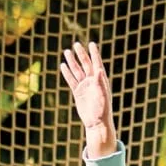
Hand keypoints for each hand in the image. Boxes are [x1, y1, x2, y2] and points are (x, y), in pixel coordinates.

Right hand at [59, 40, 117, 155]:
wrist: (96, 122)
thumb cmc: (103, 111)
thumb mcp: (103, 96)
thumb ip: (101, 83)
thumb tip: (100, 70)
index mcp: (101, 80)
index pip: (97, 63)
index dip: (94, 54)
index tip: (91, 44)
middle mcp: (92, 81)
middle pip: (86, 64)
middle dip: (81, 54)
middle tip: (76, 44)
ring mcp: (84, 86)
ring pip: (77, 71)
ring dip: (72, 62)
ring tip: (66, 51)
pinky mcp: (77, 92)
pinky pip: (71, 80)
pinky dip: (67, 73)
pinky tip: (63, 65)